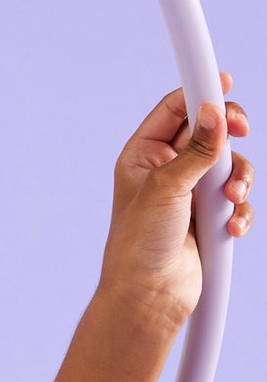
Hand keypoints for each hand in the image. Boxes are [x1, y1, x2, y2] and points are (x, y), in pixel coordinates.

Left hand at [98, 70, 251, 327]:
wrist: (147, 298)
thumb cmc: (139, 246)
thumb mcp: (167, 189)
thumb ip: (196, 150)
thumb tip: (214, 111)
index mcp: (144, 156)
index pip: (174, 109)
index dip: (200, 92)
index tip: (225, 82)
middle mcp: (167, 170)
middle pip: (209, 130)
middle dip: (229, 134)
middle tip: (241, 132)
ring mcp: (189, 193)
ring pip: (229, 165)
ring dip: (238, 178)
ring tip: (233, 199)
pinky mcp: (208, 217)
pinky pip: (236, 199)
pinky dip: (239, 210)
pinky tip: (231, 227)